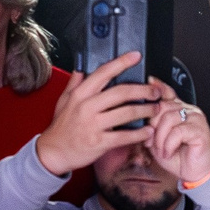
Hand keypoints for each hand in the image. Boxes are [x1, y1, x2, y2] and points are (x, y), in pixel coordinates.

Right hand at [31, 61, 158, 176]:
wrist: (53, 153)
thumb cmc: (61, 127)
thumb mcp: (63, 101)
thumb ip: (74, 84)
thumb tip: (81, 68)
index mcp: (80, 94)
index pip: (103, 73)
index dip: (121, 62)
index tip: (136, 56)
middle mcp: (87, 107)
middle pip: (121, 92)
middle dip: (143, 90)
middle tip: (155, 91)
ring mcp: (93, 125)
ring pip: (126, 113)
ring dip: (145, 110)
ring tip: (156, 109)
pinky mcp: (99, 142)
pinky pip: (124, 136)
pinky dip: (139, 134)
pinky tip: (148, 131)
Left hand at [144, 83, 209, 187]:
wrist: (194, 173)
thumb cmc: (177, 156)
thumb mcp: (158, 140)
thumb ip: (151, 126)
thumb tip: (141, 117)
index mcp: (178, 110)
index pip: (168, 92)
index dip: (158, 86)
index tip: (148, 81)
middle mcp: (188, 110)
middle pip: (163, 106)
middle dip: (152, 126)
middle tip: (151, 142)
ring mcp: (196, 118)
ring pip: (169, 118)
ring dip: (160, 138)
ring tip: (162, 150)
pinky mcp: (201, 130)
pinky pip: (178, 131)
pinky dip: (169, 144)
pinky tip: (169, 152)